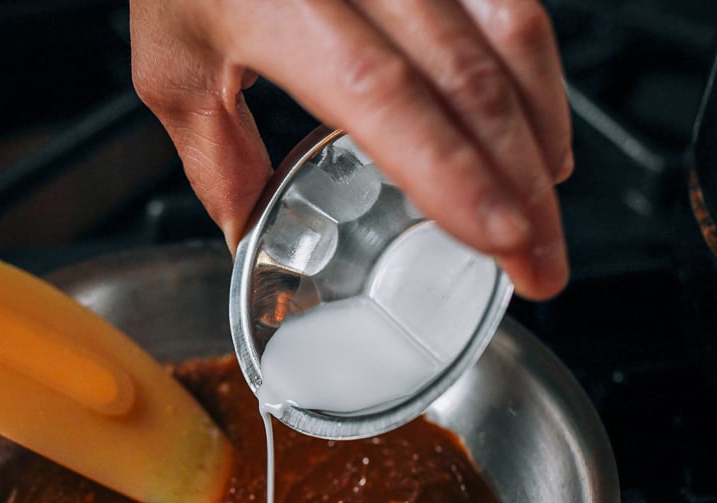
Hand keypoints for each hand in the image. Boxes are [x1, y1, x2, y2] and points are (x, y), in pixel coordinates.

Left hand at [130, 0, 571, 299]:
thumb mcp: (175, 62)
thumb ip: (216, 156)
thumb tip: (248, 235)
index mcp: (277, 3)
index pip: (379, 92)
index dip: (449, 170)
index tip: (497, 236)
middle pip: (465, 76)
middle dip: (517, 183)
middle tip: (539, 263)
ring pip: (509, 31)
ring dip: (539, 133)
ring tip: (542, 214)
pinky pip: (511, 1)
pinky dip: (535, 78)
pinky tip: (534, 134)